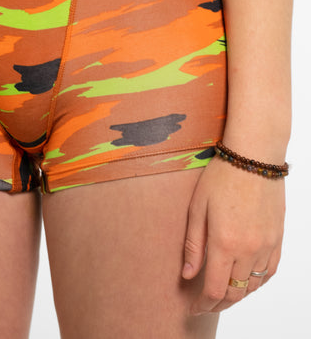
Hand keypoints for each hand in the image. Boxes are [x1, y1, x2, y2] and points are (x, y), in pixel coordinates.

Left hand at [182, 154, 285, 313]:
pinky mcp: (278, 238)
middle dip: (218, 303)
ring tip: (223, 295)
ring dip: (238, 295)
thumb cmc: (220, 178)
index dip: (203, 303)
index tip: (193, 308)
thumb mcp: (197, 209)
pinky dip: (258, 283)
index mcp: (225, 243)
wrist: (253, 157)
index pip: (215, 288)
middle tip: (205, 305)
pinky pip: (270, 271)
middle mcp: (249, 250)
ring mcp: (267, 245)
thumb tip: (188, 275)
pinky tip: (247, 282)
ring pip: (254, 285)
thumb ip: (193, 245)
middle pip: (235, 292)